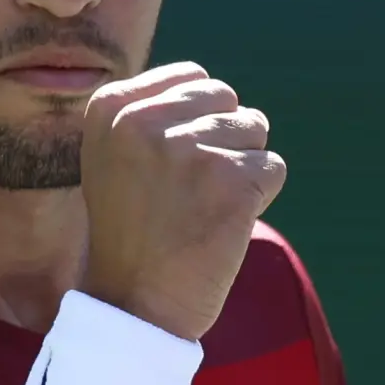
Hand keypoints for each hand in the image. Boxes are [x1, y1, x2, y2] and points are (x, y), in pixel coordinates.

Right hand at [78, 62, 286, 340]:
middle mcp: (145, 121)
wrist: (135, 305)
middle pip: (227, 101)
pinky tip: (223, 225)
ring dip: (241, 170)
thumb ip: (153, 114)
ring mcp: (190, 150)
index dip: (198, 122)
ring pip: (254, 132)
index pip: (195, 79)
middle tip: (192, 193)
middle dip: (223, 142)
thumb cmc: (133, 233)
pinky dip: (258, 198)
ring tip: (204, 208)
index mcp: (111, 108)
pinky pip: (272, 168)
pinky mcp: (232, 182)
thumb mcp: (116, 158)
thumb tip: (212, 86)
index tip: (171, 170)